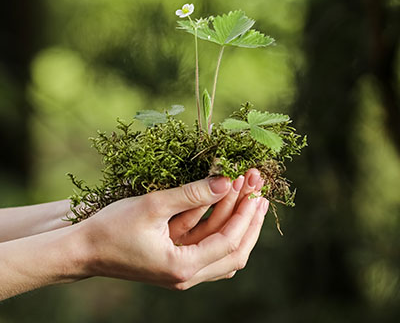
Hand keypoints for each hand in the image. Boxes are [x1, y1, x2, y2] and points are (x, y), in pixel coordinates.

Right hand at [79, 171, 268, 289]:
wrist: (84, 249)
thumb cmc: (112, 228)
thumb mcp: (153, 205)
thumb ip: (192, 193)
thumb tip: (226, 180)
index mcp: (182, 267)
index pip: (228, 241)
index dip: (244, 213)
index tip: (254, 187)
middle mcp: (187, 276)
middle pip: (234, 252)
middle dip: (249, 220)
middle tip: (260, 190)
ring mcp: (184, 271)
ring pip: (225, 251)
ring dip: (239, 223)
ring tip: (251, 196)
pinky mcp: (178, 261)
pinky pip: (210, 247)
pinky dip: (222, 228)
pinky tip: (228, 209)